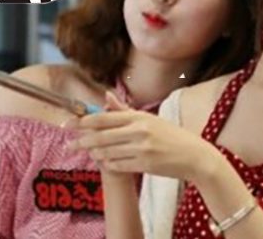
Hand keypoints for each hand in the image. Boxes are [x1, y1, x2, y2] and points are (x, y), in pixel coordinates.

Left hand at [67, 91, 219, 181]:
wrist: (194, 156)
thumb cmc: (172, 136)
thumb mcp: (150, 119)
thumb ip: (125, 110)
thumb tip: (105, 96)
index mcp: (139, 117)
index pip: (104, 118)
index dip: (83, 122)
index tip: (68, 125)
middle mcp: (139, 132)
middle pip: (100, 136)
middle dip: (81, 141)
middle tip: (69, 144)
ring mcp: (141, 149)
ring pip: (106, 152)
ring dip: (95, 153)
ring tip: (91, 153)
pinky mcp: (144, 165)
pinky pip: (117, 165)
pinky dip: (108, 164)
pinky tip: (106, 161)